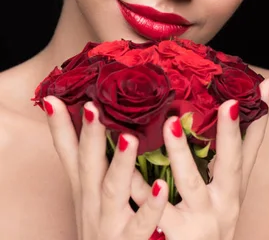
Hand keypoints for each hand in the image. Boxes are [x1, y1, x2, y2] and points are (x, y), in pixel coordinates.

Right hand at [43, 96, 167, 239]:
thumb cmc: (102, 230)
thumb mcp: (88, 197)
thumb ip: (89, 164)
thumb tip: (89, 128)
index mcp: (85, 188)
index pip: (69, 152)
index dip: (60, 126)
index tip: (53, 98)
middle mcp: (93, 202)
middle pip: (88, 165)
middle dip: (89, 136)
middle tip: (92, 106)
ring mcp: (110, 222)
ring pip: (113, 190)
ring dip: (121, 163)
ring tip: (130, 137)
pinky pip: (141, 223)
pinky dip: (149, 205)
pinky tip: (160, 187)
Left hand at [130, 77, 268, 239]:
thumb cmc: (208, 224)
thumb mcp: (225, 194)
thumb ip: (229, 155)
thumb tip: (245, 106)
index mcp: (233, 188)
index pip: (251, 147)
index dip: (259, 119)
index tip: (266, 85)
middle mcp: (223, 203)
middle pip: (231, 165)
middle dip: (230, 133)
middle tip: (229, 104)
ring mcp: (201, 221)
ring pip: (191, 182)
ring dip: (182, 152)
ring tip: (171, 123)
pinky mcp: (177, 238)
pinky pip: (157, 212)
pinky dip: (144, 192)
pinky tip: (131, 172)